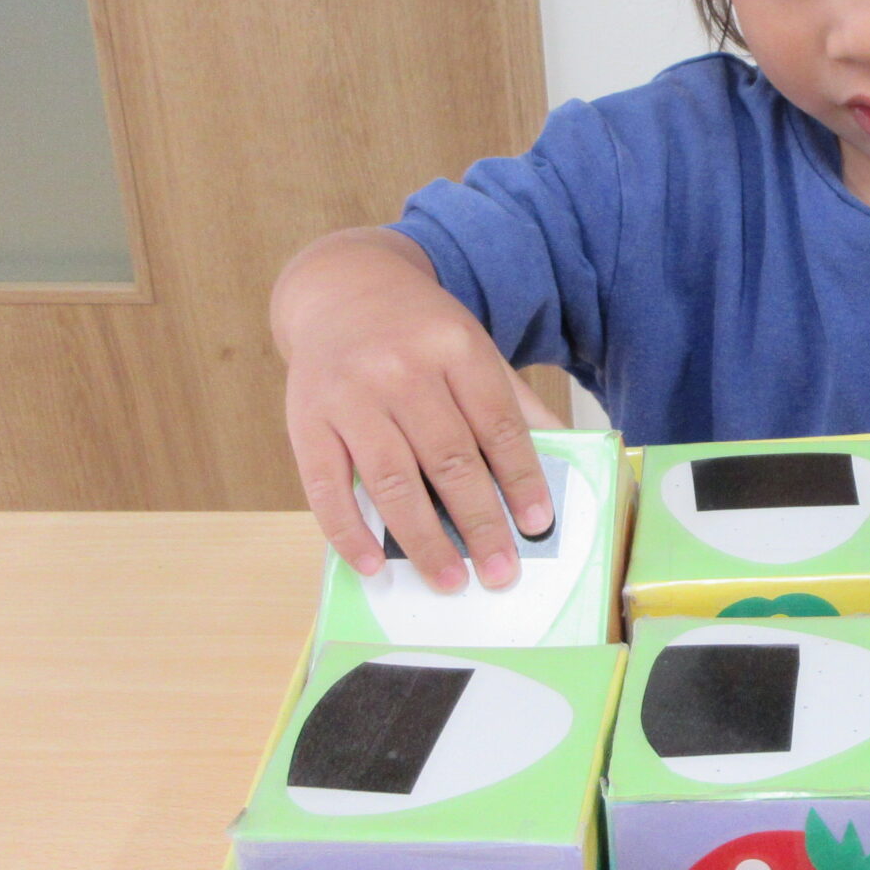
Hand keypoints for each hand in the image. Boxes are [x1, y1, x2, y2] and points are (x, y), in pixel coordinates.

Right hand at [271, 228, 562, 587]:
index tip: (538, 524)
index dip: (521, 478)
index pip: (497, 424)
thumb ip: (512, 401)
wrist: (341, 289)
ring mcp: (350, 395)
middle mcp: (401, 369)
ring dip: (424, 539)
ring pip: (393, 479)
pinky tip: (373, 565)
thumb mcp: (471, 347)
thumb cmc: (418, 333)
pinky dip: (349, 532)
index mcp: (454, 347)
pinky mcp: (306, 419)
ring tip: (451, 580)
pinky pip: (327, 486)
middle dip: (480, 523)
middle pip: (449, 459)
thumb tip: (563, 457)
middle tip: (502, 572)